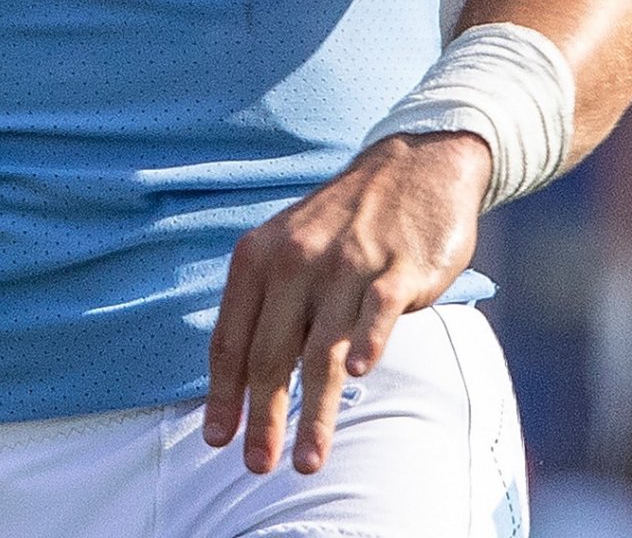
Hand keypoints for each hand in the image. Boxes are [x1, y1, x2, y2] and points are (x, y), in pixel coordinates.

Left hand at [203, 131, 489, 475]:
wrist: (414, 166)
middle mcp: (296, 260)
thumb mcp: (289, 250)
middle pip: (271, 353)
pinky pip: (377, 311)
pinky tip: (359, 374)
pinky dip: (368, 342)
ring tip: (307, 459)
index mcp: (259, 258)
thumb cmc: (344, 224)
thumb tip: (244, 380)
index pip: (232, 338)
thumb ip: (269, 307)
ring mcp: (348, 263)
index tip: (217, 439)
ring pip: (322, 349)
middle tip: (257, 465)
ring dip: (314, 411)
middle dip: (262, 416)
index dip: (223, 393)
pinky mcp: (397, 266)